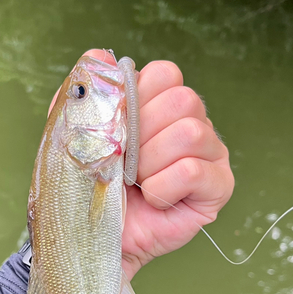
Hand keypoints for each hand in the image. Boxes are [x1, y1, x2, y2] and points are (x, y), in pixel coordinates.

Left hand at [49, 50, 233, 280]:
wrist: (93, 235)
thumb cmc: (89, 187)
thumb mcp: (75, 135)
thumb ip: (85, 94)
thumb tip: (100, 58)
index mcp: (161, 107)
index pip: (166, 74)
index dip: (136, 101)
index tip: (116, 133)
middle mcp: (191, 125)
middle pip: (183, 100)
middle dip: (141, 136)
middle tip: (125, 165)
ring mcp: (209, 155)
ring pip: (191, 133)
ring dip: (150, 164)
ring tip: (137, 184)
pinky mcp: (217, 188)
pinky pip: (194, 171)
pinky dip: (162, 188)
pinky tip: (153, 200)